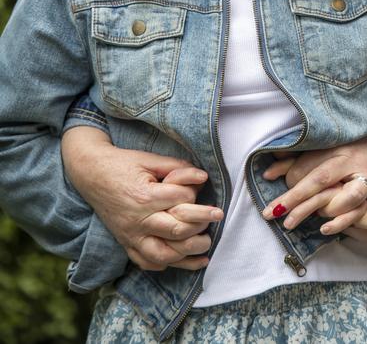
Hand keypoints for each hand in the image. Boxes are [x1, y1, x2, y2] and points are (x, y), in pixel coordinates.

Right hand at [61, 127, 219, 270]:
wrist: (90, 173)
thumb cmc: (123, 163)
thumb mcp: (150, 159)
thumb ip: (177, 167)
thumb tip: (203, 177)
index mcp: (144, 196)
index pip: (180, 200)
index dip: (196, 194)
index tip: (204, 189)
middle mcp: (137, 220)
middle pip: (176, 230)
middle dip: (201, 225)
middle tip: (218, 218)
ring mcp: (130, 235)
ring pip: (163, 254)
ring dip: (188, 254)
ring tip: (205, 246)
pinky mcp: (125, 243)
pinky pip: (145, 262)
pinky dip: (165, 265)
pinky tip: (181, 260)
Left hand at [260, 114, 366, 235]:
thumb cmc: (347, 147)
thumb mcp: (321, 150)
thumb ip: (293, 162)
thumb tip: (266, 175)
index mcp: (337, 154)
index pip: (311, 175)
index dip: (292, 193)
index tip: (272, 210)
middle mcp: (352, 166)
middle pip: (326, 185)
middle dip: (303, 206)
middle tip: (284, 223)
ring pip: (353, 196)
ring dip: (335, 214)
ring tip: (319, 226)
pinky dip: (362, 221)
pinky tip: (350, 228)